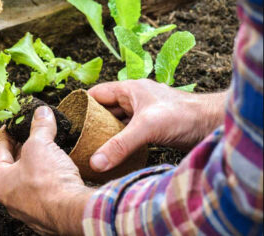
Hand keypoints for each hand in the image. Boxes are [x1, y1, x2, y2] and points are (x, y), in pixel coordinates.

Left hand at [0, 106, 93, 234]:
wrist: (72, 211)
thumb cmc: (48, 182)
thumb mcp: (41, 145)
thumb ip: (40, 126)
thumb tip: (42, 113)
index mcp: (0, 181)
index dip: (5, 135)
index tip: (11, 126)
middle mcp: (10, 198)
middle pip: (12, 167)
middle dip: (22, 149)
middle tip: (30, 135)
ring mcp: (28, 208)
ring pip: (28, 180)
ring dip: (36, 164)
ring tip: (46, 149)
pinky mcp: (46, 213)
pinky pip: (43, 191)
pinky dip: (48, 178)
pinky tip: (58, 170)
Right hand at [88, 79, 226, 171]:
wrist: (212, 124)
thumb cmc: (183, 115)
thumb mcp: (146, 128)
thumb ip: (120, 145)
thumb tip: (95, 162)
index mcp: (129, 90)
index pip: (97, 94)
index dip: (81, 104)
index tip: (68, 120)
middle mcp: (134, 99)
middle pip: (105, 109)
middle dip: (92, 122)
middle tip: (77, 139)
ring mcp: (143, 113)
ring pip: (117, 122)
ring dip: (106, 133)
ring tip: (90, 148)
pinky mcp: (151, 127)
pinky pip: (128, 133)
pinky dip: (120, 141)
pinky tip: (113, 153)